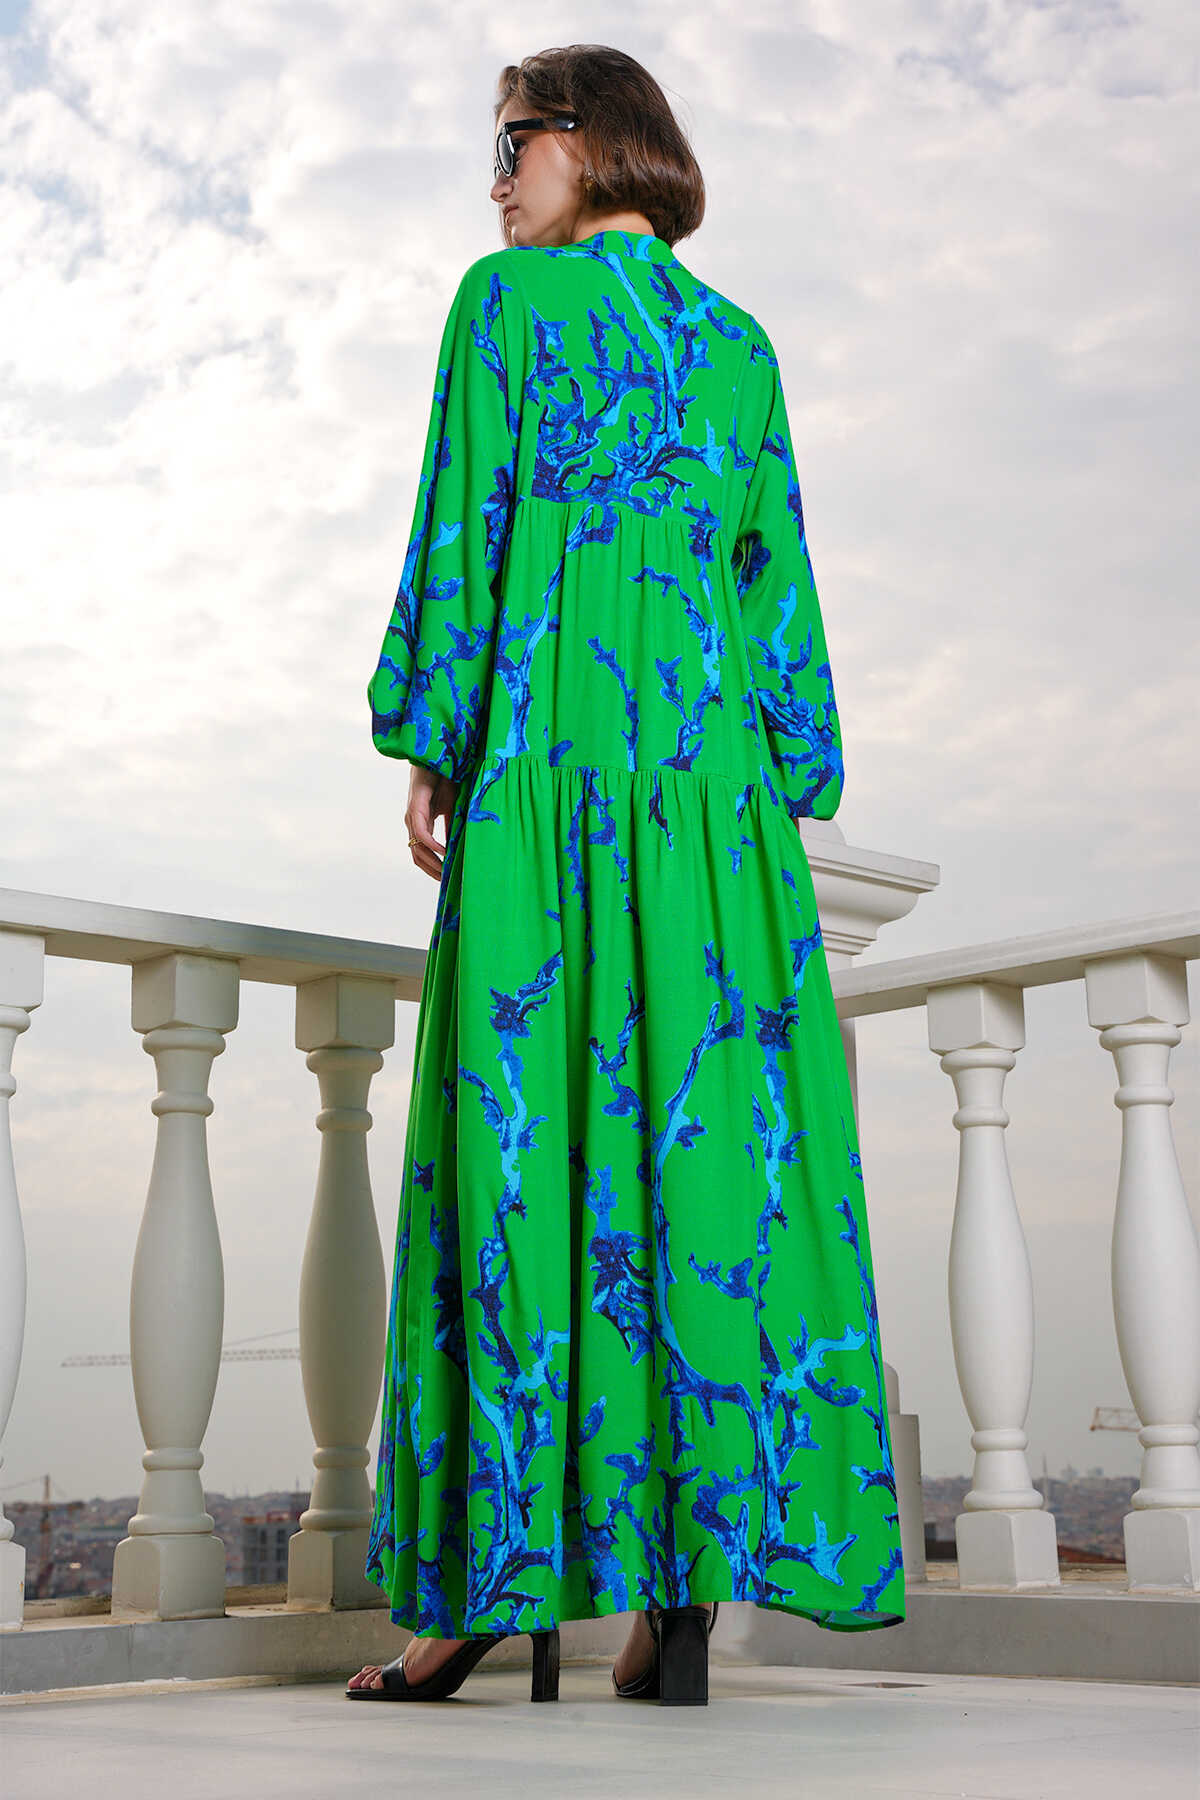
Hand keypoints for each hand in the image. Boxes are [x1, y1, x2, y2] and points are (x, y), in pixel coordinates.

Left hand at [405, 762, 458, 880]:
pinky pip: (422, 833)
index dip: (432, 868)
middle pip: (417, 856)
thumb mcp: (452, 808)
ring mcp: (412, 815)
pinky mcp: (415, 807)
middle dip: (431, 871)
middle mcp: (413, 822)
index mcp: (421, 823)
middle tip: (446, 883)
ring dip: (431, 863)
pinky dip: (433, 846)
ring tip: (446, 873)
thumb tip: (456, 848)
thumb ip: (452, 828)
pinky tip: (445, 853)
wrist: (437, 756)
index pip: (422, 853)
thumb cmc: (444, 779)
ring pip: (417, 848)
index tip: (446, 879)